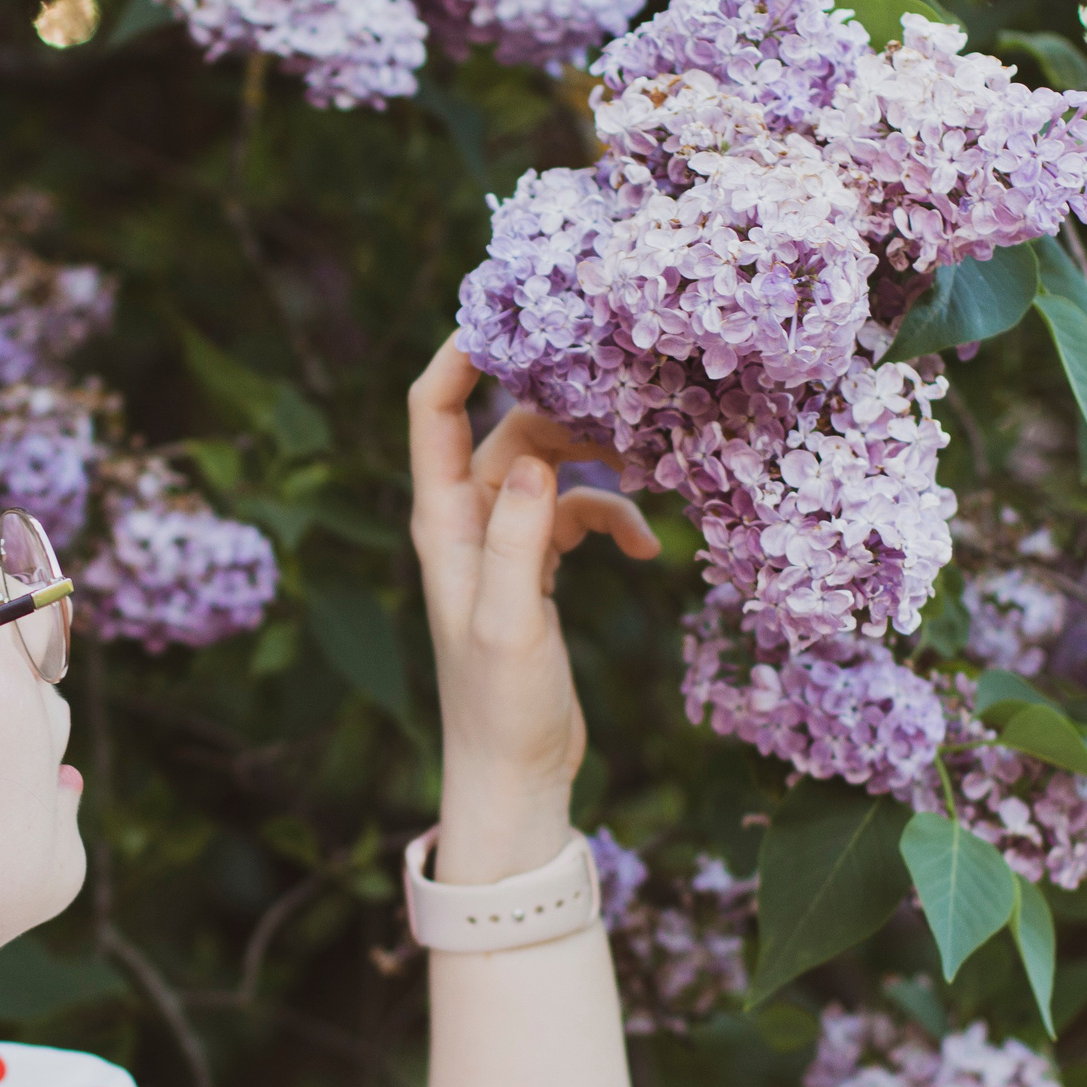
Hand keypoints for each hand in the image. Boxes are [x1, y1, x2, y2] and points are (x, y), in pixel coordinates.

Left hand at [408, 335, 655, 883]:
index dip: (463, 353)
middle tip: (628, 395)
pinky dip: (613, 519)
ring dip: (599, 467)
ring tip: (654, 469)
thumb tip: (530, 456)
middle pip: (509, 428)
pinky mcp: (535, 571)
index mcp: (439, 522)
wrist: (514, 776)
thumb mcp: (507, 621)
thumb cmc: (499, 707)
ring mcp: (501, 544)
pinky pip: (575, 515)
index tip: (516, 310)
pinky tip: (648, 553)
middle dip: (564, 408)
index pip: (432, 409)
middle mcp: (463, 522)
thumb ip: (515, 538)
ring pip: (549, 468)